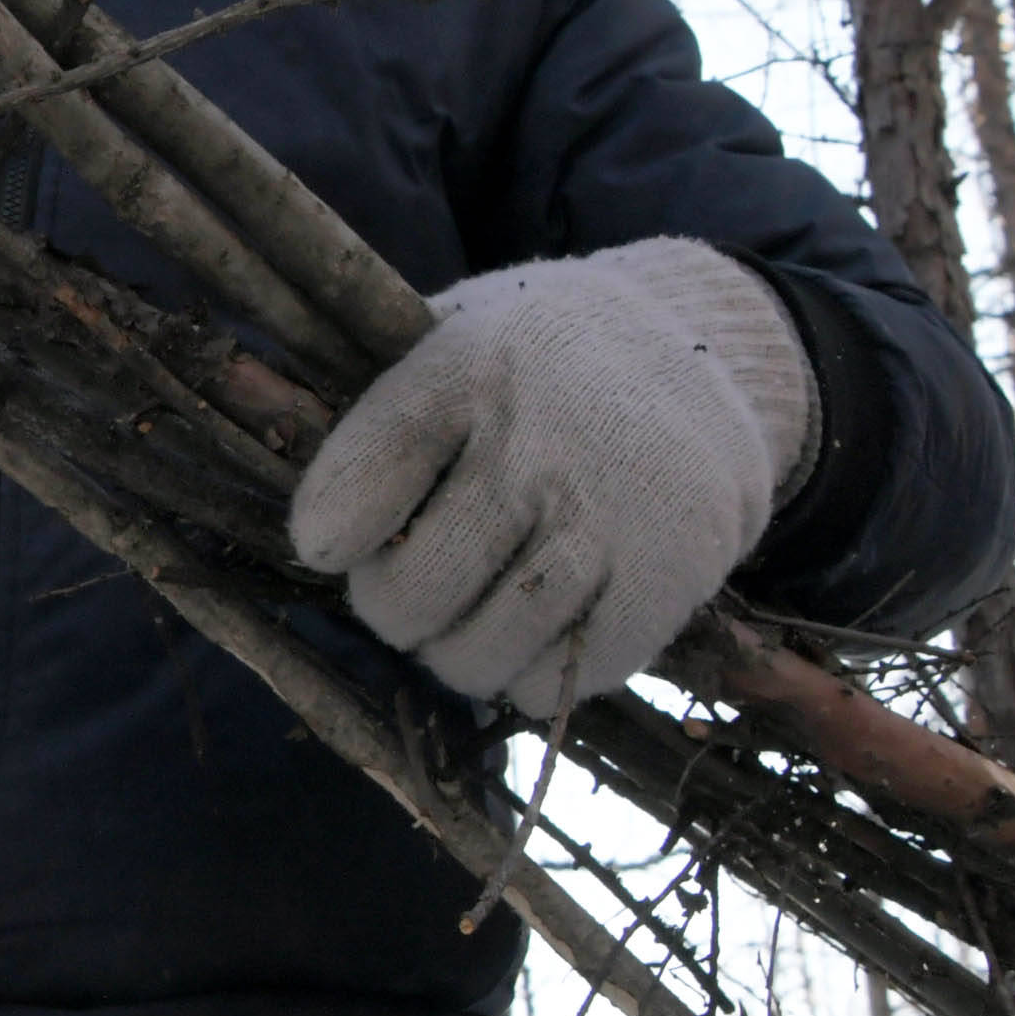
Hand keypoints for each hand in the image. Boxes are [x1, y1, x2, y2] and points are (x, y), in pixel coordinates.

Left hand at [284, 239, 813, 718]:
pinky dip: (531, 679)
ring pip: (482, 652)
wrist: (711, 352)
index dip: (329, 533)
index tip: (336, 539)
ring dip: (455, 657)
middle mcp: (539, 443)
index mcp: (467, 368)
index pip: (356, 484)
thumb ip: (381, 408)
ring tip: (465, 621)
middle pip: (411, 594)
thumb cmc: (542, 364)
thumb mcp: (456, 335)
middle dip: (390, 609)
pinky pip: (566, 678)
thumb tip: (303, 525)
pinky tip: (533, 635)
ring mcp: (608, 514)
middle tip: (409, 588)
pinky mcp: (670, 575)